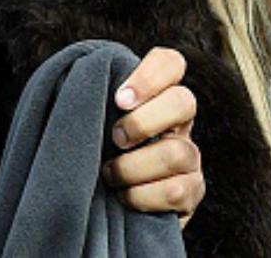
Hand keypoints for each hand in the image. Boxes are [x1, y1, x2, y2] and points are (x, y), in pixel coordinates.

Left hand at [102, 47, 203, 227]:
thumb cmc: (96, 153)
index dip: (149, 76)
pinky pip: (176, 191)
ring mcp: (190, 157)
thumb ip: (95, 99)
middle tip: (115, 138)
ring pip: (176, 152)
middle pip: (184, 102)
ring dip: (133, 167)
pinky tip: (124, 196)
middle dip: (142, 122)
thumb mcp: (96, 122)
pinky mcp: (192, 192)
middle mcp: (180, 123)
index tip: (119, 99)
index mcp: (157, 96)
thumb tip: (78, 83)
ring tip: (110, 174)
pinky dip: (141, 196)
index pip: (170, 63)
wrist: (109, 208)